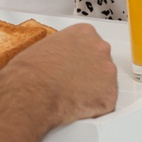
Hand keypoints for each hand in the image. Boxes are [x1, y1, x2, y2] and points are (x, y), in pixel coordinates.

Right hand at [0, 23, 116, 125]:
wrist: (31, 92)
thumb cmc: (31, 71)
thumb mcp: (45, 47)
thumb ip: (62, 50)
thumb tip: (60, 61)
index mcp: (85, 33)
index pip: (91, 44)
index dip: (80, 59)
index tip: (72, 67)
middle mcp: (101, 48)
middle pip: (101, 62)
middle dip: (90, 74)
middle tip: (72, 83)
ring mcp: (108, 72)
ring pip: (105, 84)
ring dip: (92, 91)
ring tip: (71, 96)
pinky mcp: (110, 96)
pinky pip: (105, 104)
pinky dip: (93, 108)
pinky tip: (76, 106)